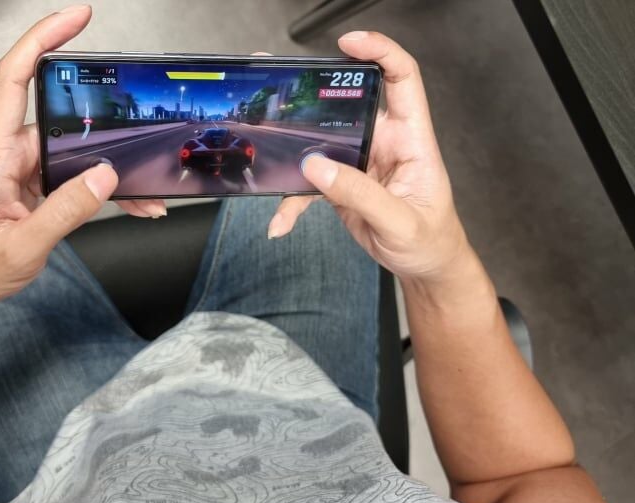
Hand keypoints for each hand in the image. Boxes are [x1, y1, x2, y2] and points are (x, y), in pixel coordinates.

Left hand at [0, 6, 164, 316]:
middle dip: (107, 126)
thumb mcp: (21, 247)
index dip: (43, 41)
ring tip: (145, 195)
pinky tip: (128, 204)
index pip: (13, 80)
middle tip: (143, 132)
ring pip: (76, 154)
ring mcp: (22, 169)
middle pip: (61, 119)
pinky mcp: (33, 185)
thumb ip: (65, 211)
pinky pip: (75, 177)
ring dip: (112, 171)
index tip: (76, 20)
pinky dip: (102, 190)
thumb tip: (104, 178)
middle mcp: (7, 154)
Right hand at [267, 31, 470, 282]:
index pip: (402, 79)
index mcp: (411, 140)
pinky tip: (281, 221)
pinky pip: (312, 182)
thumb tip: (317, 167)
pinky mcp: (344, 183)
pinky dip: (293, 201)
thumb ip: (360, 194)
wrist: (424, 266)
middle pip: (350, 102)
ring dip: (294, 149)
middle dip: (316, 92)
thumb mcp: (400, 221)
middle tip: (283, 84)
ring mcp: (361, 162)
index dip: (379, 52)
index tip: (349, 44)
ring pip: (322, 141)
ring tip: (266, 146)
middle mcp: (384, 142)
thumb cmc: (430, 240)